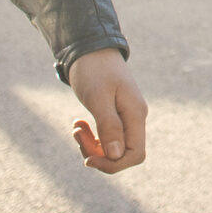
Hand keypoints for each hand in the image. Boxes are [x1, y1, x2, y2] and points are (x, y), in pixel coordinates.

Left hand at [67, 47, 147, 174]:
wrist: (90, 48)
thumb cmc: (94, 70)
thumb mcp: (98, 97)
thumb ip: (109, 126)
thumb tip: (115, 157)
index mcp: (135, 114)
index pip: (134, 155)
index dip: (112, 164)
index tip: (88, 158)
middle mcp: (135, 118)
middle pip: (122, 154)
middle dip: (97, 153)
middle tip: (77, 133)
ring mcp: (126, 117)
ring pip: (113, 148)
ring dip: (91, 145)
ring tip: (76, 126)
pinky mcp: (116, 115)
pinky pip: (106, 138)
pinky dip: (92, 136)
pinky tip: (80, 124)